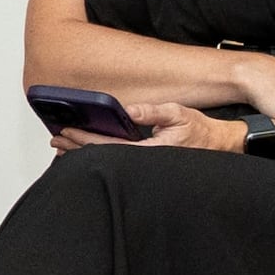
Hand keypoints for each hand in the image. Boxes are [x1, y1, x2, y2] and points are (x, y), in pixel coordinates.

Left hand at [66, 98, 212, 151]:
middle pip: (102, 156)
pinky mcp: (144, 163)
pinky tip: (85, 151)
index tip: (68, 131)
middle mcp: (143, 161)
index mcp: (150, 151)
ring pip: (107, 161)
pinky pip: (116, 159)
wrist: (218, 145)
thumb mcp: (178, 114)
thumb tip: (129, 110)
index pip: (109, 146)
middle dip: (76, 148)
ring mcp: (143, 165)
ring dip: (83, 153)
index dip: (86, 138)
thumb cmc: (200, 131)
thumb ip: (153, 112)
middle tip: (56, 140)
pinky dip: (98, 154)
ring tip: (62, 147)